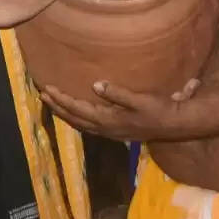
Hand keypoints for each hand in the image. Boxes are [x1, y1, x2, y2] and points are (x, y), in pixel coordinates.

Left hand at [40, 80, 190, 141]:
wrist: (175, 125)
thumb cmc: (158, 109)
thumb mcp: (139, 99)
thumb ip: (117, 94)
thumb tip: (96, 85)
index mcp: (108, 119)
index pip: (78, 109)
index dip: (62, 99)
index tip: (48, 89)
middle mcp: (106, 128)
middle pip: (75, 118)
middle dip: (58, 106)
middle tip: (43, 94)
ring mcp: (111, 132)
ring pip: (81, 124)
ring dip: (65, 114)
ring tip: (53, 103)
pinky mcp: (116, 131)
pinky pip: (89, 126)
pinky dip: (77, 119)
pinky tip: (76, 115)